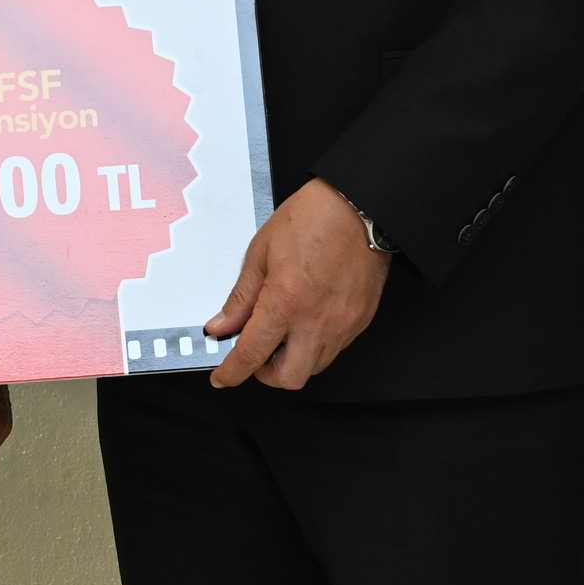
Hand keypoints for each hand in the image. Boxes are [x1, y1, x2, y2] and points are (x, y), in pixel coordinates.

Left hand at [203, 181, 389, 389]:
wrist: (361, 206)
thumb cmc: (314, 218)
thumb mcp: (262, 251)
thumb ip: (242, 296)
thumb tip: (222, 324)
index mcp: (285, 303)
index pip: (251, 356)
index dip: (231, 373)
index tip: (222, 376)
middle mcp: (316, 322)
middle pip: (289, 378)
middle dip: (267, 374)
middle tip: (257, 354)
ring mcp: (343, 325)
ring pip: (315, 367)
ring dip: (294, 360)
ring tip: (284, 332)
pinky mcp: (361, 320)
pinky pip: (336, 348)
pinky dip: (316, 345)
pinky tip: (308, 321)